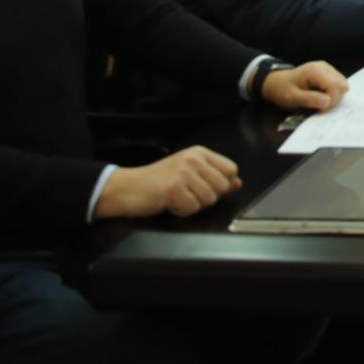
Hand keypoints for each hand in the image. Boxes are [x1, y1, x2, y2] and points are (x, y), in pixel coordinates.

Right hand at [94, 146, 240, 219]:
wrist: (126, 188)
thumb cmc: (158, 181)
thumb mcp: (188, 173)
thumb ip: (213, 176)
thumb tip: (237, 183)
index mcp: (199, 153)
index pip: (231, 169)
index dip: (223, 184)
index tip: (205, 187)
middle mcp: (193, 159)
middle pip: (222, 186)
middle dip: (208, 197)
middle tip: (188, 194)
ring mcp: (183, 173)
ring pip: (209, 199)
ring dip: (193, 205)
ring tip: (177, 197)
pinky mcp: (173, 189)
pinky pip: (192, 208)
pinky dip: (182, 211)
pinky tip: (170, 203)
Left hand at [260, 61, 346, 112]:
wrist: (275, 82)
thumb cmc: (281, 90)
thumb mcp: (291, 98)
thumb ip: (309, 99)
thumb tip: (328, 102)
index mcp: (315, 71)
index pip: (335, 86)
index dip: (331, 100)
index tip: (319, 109)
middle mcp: (324, 67)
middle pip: (342, 85)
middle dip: (334, 99)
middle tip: (319, 106)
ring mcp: (328, 69)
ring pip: (343, 85)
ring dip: (334, 97)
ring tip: (319, 101)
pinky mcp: (329, 73)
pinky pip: (339, 85)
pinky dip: (333, 93)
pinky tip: (321, 96)